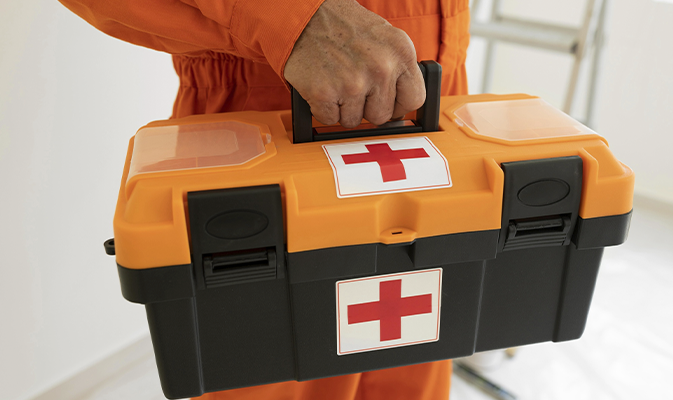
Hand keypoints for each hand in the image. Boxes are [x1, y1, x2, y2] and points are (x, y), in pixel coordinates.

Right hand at [283, 0, 424, 128]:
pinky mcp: (324, 93)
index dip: (398, 105)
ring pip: (354, 120)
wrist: (305, 15)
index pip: (414, 99)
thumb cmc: (342, 26)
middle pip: (381, 116)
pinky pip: (329, 119)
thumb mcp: (383, 38)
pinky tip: (323, 86)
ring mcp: (352, 82)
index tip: (387, 103)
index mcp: (400, 51)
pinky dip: (322, 107)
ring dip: (343, 108)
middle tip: (353, 86)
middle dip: (366, 107)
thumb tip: (400, 104)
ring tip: (337, 82)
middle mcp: (380, 67)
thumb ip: (397, 69)